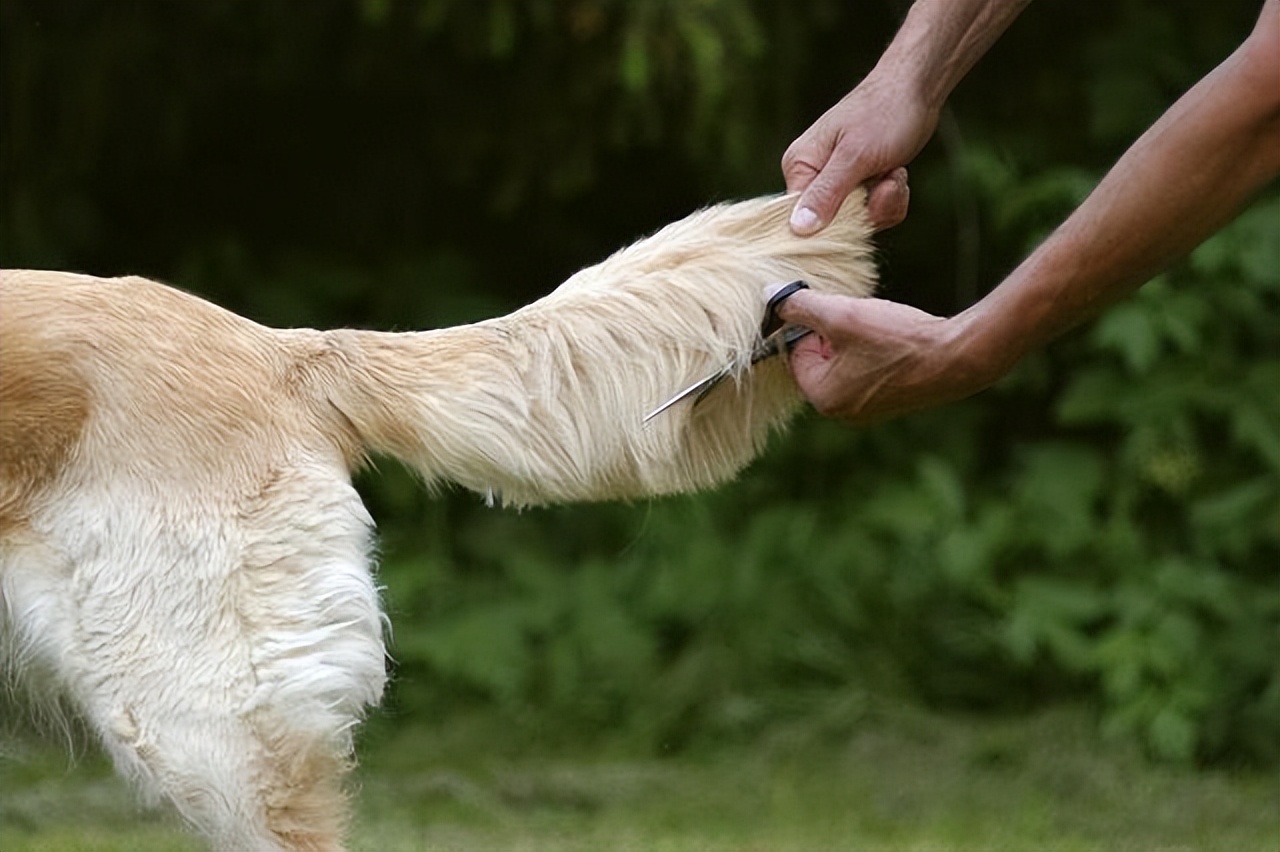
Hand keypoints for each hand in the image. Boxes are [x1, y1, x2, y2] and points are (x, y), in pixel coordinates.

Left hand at [775, 291, 993, 423]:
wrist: (957, 357)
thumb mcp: (841, 315)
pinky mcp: (891, 400)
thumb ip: (801, 306)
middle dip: (833, 333)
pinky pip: (868, 369)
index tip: (833, 310)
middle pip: (820, 360)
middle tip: (856, 316)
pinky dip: (874, 349)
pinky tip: (892, 336)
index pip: (796, 354)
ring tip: (876, 325)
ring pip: (845, 362)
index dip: (812, 326)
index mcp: (825, 399)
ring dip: (853, 338)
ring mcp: (869, 410)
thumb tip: (768, 296)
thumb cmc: (898, 340)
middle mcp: (843, 413)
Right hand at [781, 72, 937, 234]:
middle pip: (835, 225)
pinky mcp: (859, 187)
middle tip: (887, 179)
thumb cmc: (883, 113)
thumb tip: (797, 228)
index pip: (803, 220)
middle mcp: (812, 178)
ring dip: (885, 202)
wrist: (917, 90)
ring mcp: (837, 183)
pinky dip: (892, 199)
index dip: (835, 223)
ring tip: (893, 171)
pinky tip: (896, 174)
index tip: (864, 200)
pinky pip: (873, 213)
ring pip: (859, 221)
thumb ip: (826, 193)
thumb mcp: (855, 156)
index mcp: (799, 167)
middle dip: (869, 209)